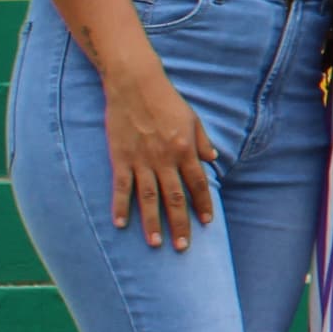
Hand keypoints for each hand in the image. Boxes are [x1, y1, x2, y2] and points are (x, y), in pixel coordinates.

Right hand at [101, 66, 218, 250]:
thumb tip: (212, 161)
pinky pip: (121, 187)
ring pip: (149, 199)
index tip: (206, 223)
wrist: (134, 84)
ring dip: (153, 223)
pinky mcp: (120, 158)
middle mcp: (165, 159)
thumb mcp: (192, 118)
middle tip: (182, 247)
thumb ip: (202, 142)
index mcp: (185, 150)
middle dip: (180, 225)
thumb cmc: (166, 100)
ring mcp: (142, 160)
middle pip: (175, 199)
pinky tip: (121, 225)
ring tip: (156, 243)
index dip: (203, 205)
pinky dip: (120, 207)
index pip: (198, 185)